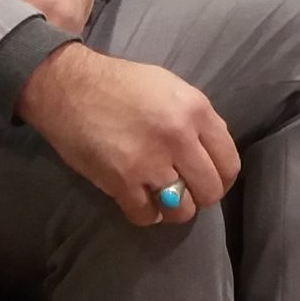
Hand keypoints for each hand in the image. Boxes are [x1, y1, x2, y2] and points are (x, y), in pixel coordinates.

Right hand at [14, 43, 242, 225]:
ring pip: (181, 210)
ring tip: (164, 197)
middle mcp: (179, 138)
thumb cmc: (122, 84)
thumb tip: (211, 153)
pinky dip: (146, 213)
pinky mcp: (120, 182)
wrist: (70, 87)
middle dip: (201, 196)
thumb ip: (197, 120)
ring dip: (174, 209)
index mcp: (196, 110)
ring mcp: (150, 162)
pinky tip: (142, 201)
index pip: (229, 162)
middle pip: (210, 191)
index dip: (223, 178)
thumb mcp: (172, 89)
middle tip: (187, 190)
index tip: (213, 181)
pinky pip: (146, 216)